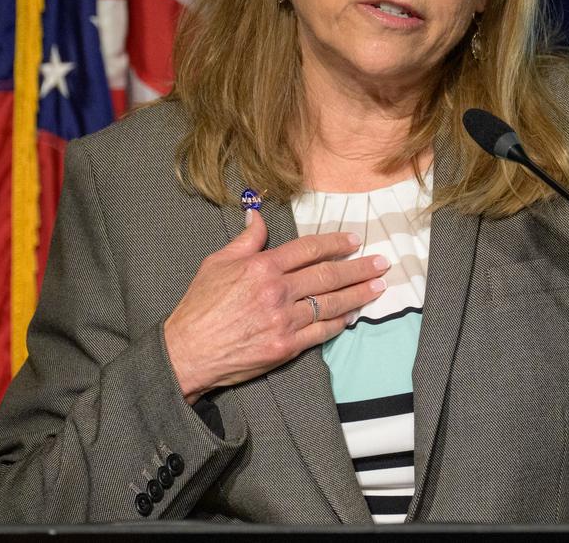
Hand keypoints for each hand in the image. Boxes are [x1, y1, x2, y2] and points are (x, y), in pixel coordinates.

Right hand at [163, 209, 388, 401]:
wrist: (187, 352)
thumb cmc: (199, 306)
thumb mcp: (217, 263)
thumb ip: (245, 240)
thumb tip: (256, 215)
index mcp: (262, 267)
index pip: (308, 249)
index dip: (335, 243)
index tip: (354, 240)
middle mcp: (277, 292)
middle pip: (328, 275)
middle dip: (359, 268)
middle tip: (382, 262)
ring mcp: (283, 321)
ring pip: (330, 303)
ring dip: (359, 295)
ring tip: (379, 287)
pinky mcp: (285, 347)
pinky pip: (321, 332)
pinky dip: (339, 323)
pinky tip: (352, 316)